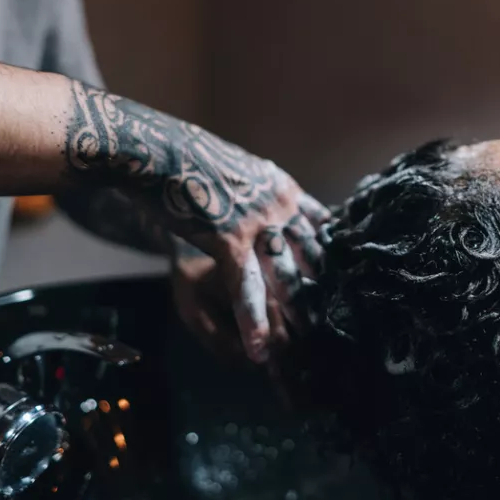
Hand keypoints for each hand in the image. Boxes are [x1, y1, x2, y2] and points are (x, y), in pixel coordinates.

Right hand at [63, 82, 329, 360]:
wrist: (157, 150)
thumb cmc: (188, 157)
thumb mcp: (239, 168)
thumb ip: (261, 189)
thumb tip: (273, 199)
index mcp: (284, 188)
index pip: (322, 228)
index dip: (330, 259)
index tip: (341, 284)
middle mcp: (280, 205)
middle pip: (313, 257)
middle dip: (322, 291)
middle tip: (334, 322)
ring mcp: (258, 223)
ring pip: (287, 277)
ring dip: (297, 314)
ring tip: (307, 346)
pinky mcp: (229, 239)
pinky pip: (246, 288)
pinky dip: (253, 321)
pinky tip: (258, 349)